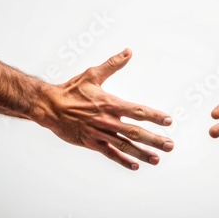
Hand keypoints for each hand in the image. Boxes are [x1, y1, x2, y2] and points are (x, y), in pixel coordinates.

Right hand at [43, 48, 173, 169]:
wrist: (48, 106)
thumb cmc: (71, 89)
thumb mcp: (92, 74)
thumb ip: (113, 64)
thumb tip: (128, 52)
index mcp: (110, 104)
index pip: (138, 111)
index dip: (155, 116)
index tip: (168, 121)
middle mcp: (108, 120)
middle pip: (136, 132)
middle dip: (155, 139)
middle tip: (170, 145)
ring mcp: (100, 134)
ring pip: (125, 145)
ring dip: (142, 153)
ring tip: (157, 158)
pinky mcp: (92, 143)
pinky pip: (110, 154)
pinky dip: (123, 160)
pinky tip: (135, 165)